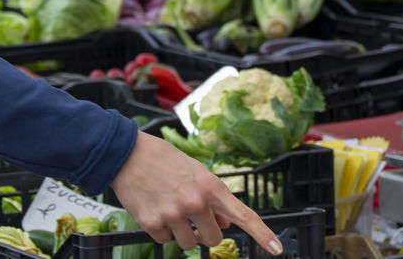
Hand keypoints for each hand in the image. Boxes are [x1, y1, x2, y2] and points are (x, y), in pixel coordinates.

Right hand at [110, 132, 283, 253]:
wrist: (126, 153)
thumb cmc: (163, 159)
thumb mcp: (194, 172)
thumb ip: (213, 198)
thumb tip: (225, 223)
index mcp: (210, 186)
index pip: (243, 215)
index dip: (262, 234)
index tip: (277, 248)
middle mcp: (195, 202)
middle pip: (213, 239)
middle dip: (204, 231)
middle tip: (191, 215)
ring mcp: (173, 214)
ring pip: (188, 243)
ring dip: (181, 232)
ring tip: (169, 207)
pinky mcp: (152, 223)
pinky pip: (166, 241)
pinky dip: (162, 230)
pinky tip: (155, 208)